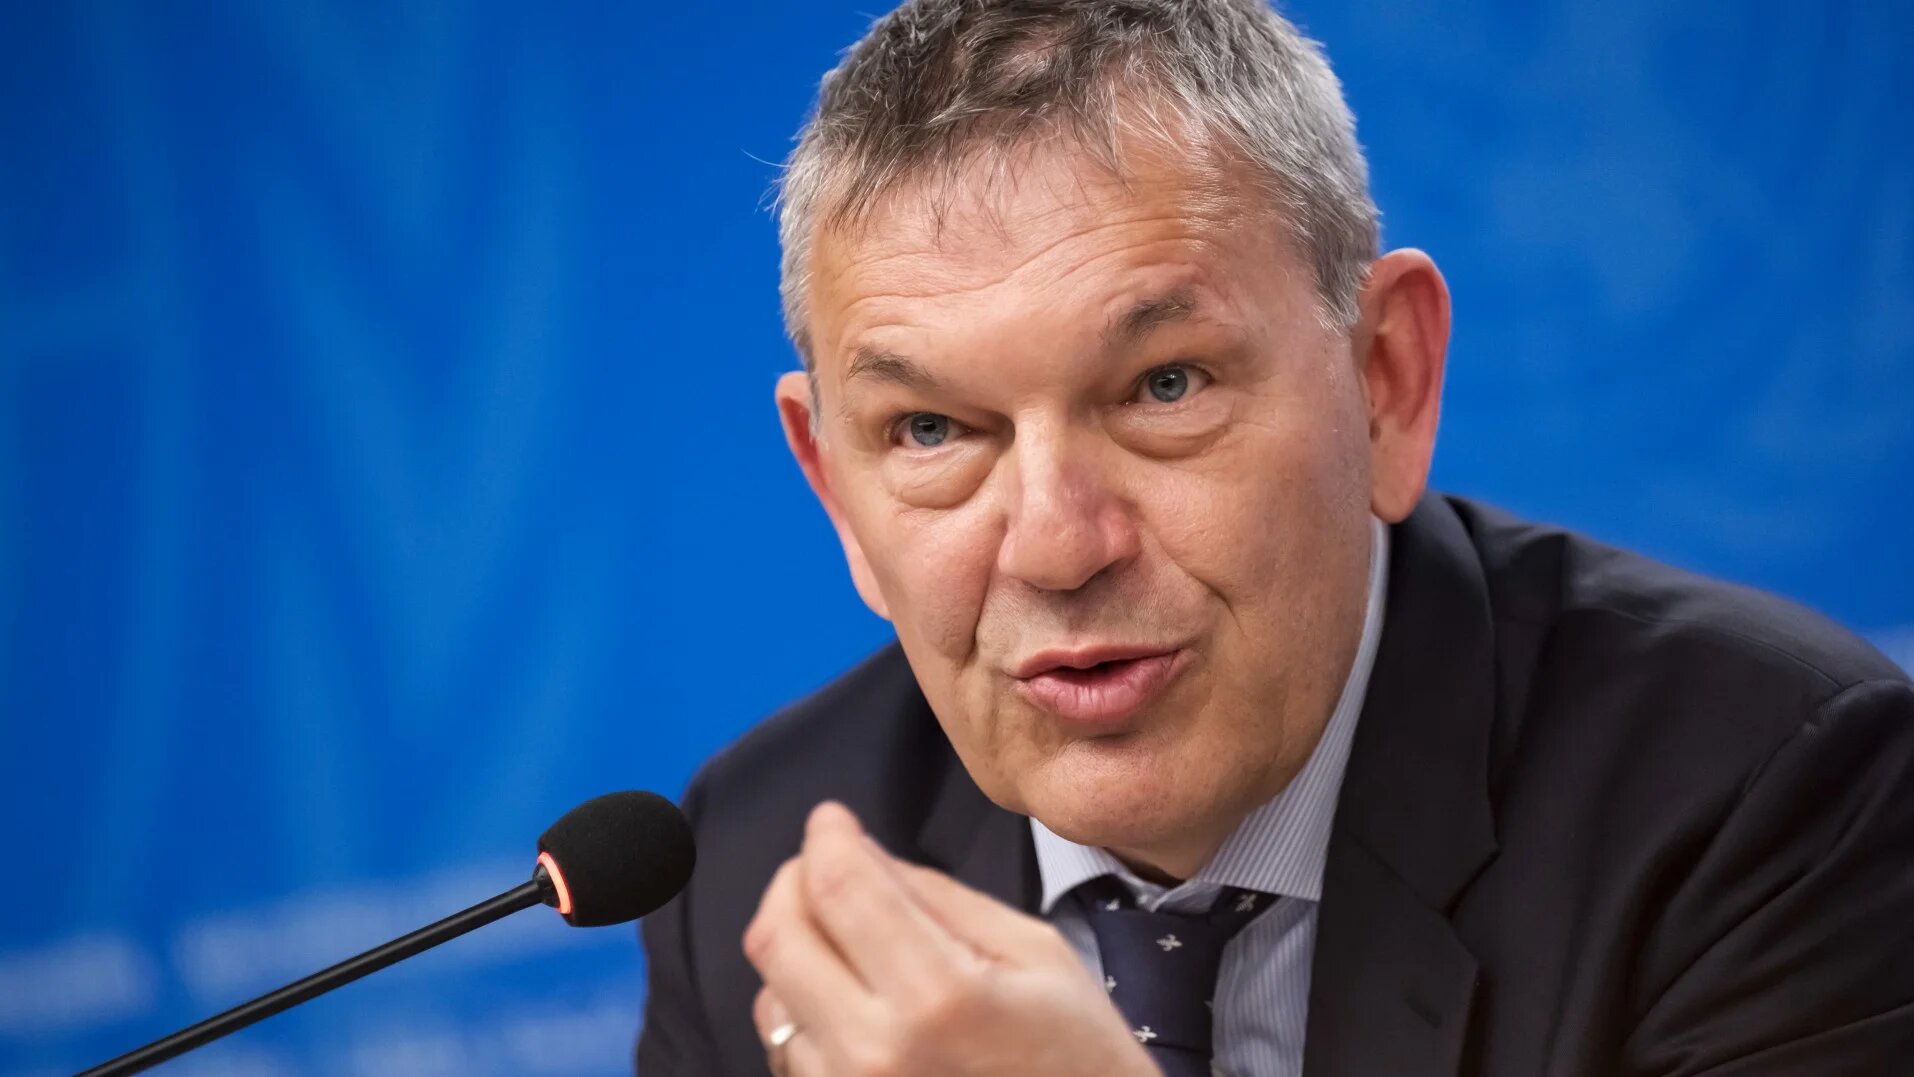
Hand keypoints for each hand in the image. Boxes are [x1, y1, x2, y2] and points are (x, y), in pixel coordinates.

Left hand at [743, 801, 1158, 1076]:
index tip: (832, 819)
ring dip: (796, 946)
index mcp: (938, 997)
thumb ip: (939, 896)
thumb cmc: (1076, 1054)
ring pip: (769, 995)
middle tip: (825, 863)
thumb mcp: (1033, 951)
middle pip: (777, 939)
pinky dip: (801, 1005)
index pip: (840, 889)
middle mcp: (874, 1051)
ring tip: (843, 933)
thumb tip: (862, 852)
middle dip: (793, 882)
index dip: (826, 837)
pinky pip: (786, 1048)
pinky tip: (847, 993)